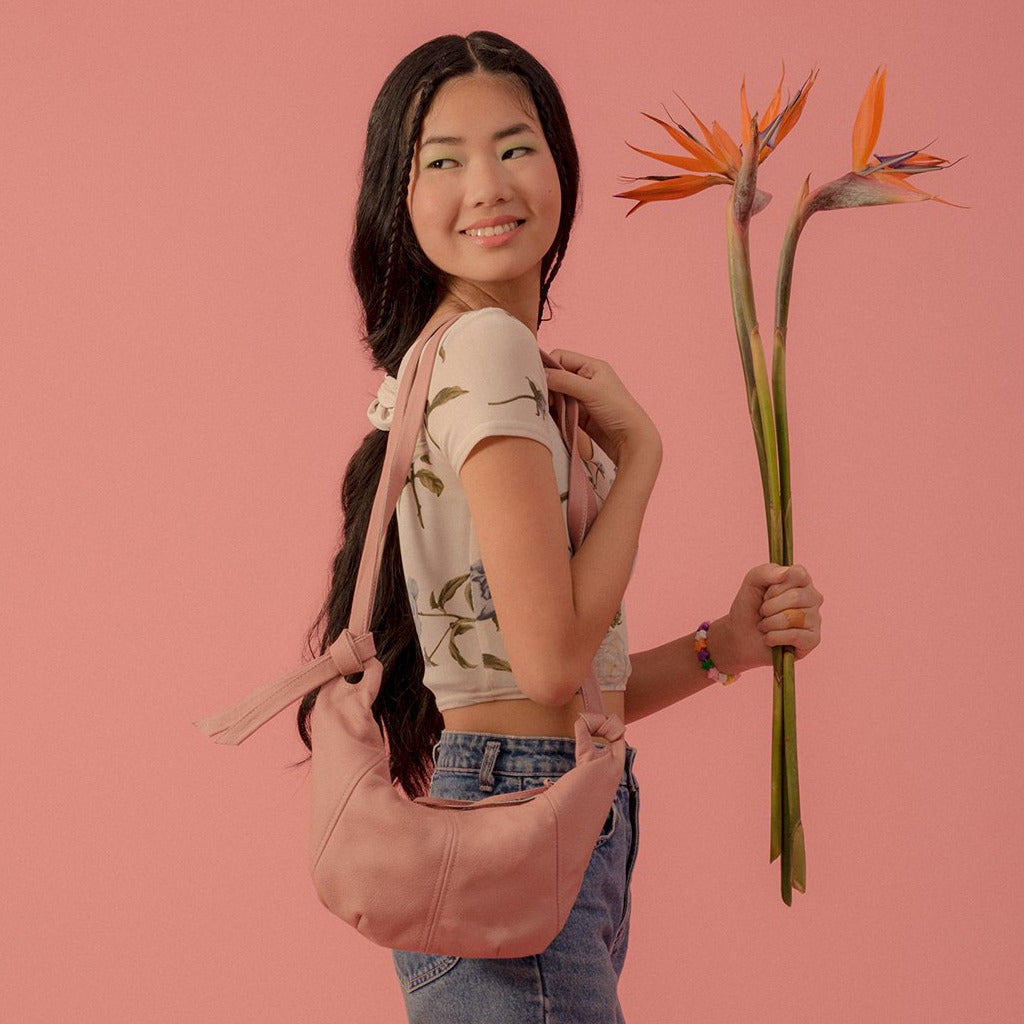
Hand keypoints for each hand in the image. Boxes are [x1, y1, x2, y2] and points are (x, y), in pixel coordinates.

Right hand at [543, 349, 660, 466]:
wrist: (630, 440)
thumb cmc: (618, 410)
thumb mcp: (590, 391)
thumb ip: (564, 381)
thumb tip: (540, 374)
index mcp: (591, 366)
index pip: (560, 357)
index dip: (548, 366)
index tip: (540, 381)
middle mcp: (584, 379)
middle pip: (555, 376)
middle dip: (547, 386)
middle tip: (544, 399)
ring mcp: (580, 397)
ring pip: (554, 393)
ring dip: (549, 401)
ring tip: (547, 410)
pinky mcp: (576, 414)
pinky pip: (558, 409)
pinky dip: (552, 412)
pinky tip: (550, 418)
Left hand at [712, 563, 823, 675]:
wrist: (741, 637)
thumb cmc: (750, 608)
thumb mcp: (751, 584)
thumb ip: (765, 572)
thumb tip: (785, 573)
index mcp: (801, 580)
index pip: (799, 574)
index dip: (776, 587)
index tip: (766, 594)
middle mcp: (812, 597)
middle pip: (796, 597)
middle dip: (769, 607)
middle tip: (762, 612)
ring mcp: (815, 619)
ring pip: (793, 617)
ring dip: (769, 623)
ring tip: (764, 626)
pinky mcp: (813, 639)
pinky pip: (793, 636)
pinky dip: (773, 637)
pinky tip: (769, 639)